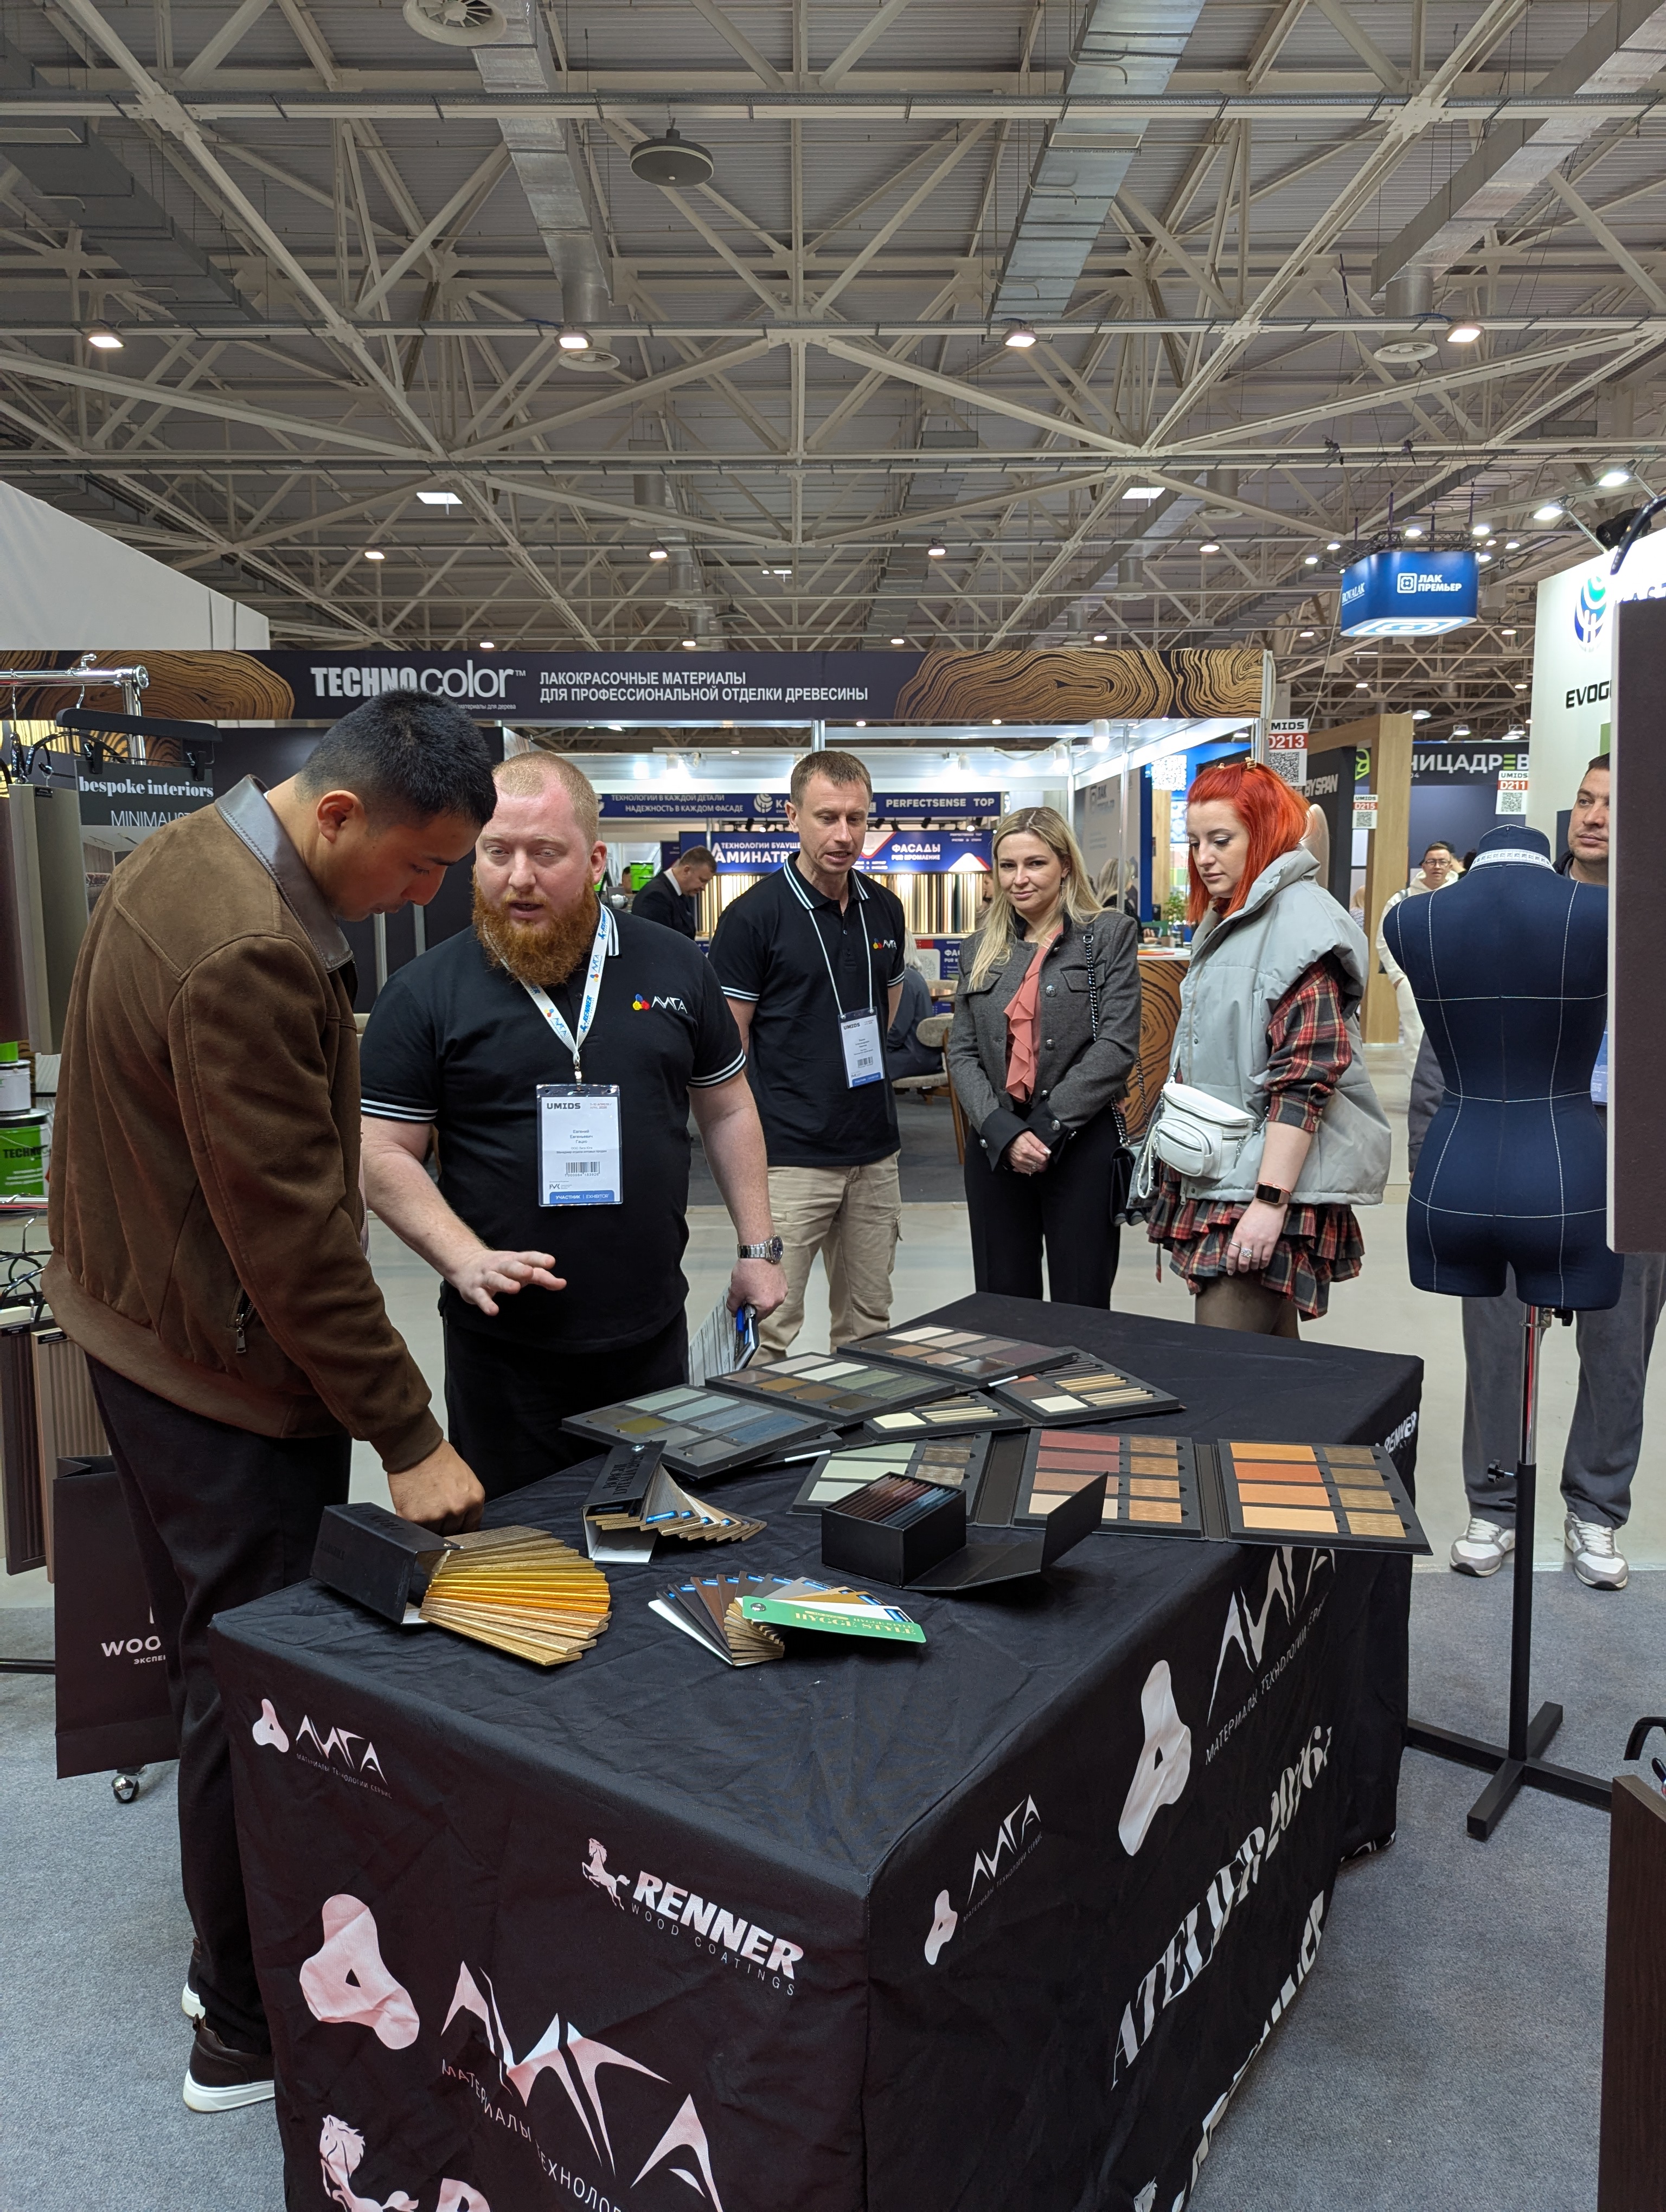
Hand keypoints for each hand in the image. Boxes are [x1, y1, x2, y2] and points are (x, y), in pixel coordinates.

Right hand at [388, 1440, 484, 1532]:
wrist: (415, 1448)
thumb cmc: (437, 1457)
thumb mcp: (465, 1478)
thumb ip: (466, 1501)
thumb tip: (463, 1519)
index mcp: (474, 1499)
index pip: (471, 1527)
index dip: (461, 1526)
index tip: (454, 1525)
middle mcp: (457, 1509)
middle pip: (453, 1532)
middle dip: (444, 1525)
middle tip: (435, 1510)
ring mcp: (436, 1516)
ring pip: (433, 1535)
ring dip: (428, 1526)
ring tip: (423, 1506)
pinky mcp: (415, 1518)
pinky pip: (415, 1531)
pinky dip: (412, 1523)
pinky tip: (413, 1508)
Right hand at [444, 1245, 564, 1316]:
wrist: (465, 1264)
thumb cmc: (501, 1268)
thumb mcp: (520, 1269)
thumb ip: (541, 1276)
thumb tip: (562, 1283)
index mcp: (513, 1259)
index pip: (527, 1257)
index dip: (539, 1259)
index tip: (551, 1262)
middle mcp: (499, 1266)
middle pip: (510, 1266)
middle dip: (520, 1269)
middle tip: (530, 1272)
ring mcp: (485, 1277)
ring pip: (494, 1279)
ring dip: (505, 1283)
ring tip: (515, 1288)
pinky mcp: (475, 1290)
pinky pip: (480, 1297)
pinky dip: (486, 1303)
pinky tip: (493, 1311)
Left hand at [729, 1258, 786, 1318]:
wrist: (758, 1252)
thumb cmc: (749, 1269)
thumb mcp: (735, 1290)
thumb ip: (733, 1305)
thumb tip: (734, 1311)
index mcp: (766, 1305)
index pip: (756, 1320)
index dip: (746, 1317)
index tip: (742, 1315)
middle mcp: (777, 1300)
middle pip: (764, 1311)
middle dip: (754, 1307)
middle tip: (745, 1298)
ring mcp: (782, 1291)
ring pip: (770, 1301)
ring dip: (761, 1299)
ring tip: (752, 1287)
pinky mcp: (784, 1283)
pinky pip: (775, 1292)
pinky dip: (767, 1290)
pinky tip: (759, 1282)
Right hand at [1005, 1131, 1052, 1175]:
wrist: (1005, 1140)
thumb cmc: (1017, 1136)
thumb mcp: (1029, 1135)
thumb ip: (1039, 1144)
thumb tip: (1047, 1152)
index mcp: (1027, 1150)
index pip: (1042, 1159)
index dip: (1046, 1157)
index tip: (1045, 1154)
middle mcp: (1023, 1159)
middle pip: (1039, 1166)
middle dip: (1043, 1163)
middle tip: (1042, 1158)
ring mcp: (1018, 1164)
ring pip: (1033, 1170)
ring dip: (1037, 1166)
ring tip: (1037, 1161)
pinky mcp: (1015, 1166)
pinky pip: (1026, 1172)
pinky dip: (1030, 1169)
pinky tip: (1030, 1164)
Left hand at [1225, 1199, 1287, 1273]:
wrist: (1268, 1205)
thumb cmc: (1253, 1213)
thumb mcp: (1241, 1224)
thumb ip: (1238, 1237)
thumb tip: (1237, 1250)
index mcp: (1238, 1235)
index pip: (1232, 1254)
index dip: (1230, 1265)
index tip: (1230, 1271)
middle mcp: (1248, 1240)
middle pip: (1243, 1260)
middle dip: (1242, 1268)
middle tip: (1243, 1270)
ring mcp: (1260, 1242)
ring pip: (1254, 1261)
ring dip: (1252, 1267)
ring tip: (1252, 1267)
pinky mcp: (1270, 1242)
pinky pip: (1266, 1258)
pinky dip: (1263, 1264)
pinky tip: (1262, 1265)